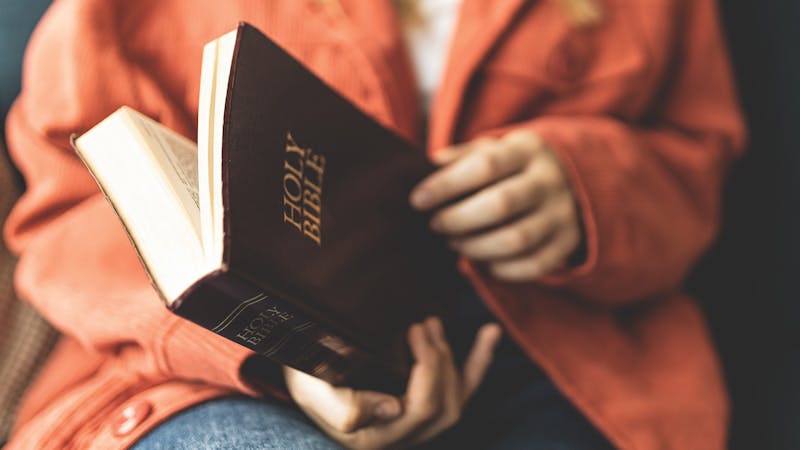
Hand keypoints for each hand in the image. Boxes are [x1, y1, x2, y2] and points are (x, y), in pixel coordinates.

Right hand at [284, 318, 501, 449]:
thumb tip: (394, 408)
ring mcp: (413, 423)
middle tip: (423, 322)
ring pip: (457, 400)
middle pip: (445, 405)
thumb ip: (347, 408)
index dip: (428, 368)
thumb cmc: (304, 379)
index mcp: (376, 437)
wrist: (300, 372)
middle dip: (441, 360)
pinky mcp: (420, 404)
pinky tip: (491, 332)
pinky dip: (479, 361)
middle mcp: (400, 436)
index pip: (422, 408)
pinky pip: (461, 390)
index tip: (413, 328)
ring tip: (435, 322)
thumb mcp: (313, 391)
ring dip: (456, 358)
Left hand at [410, 130, 581, 280]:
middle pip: (501, 204)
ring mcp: (562, 213)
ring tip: (455, 244)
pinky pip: (535, 265)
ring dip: (476, 247)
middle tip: (435, 225)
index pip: (485, 165)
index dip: (447, 185)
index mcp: (526, 150)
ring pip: (517, 240)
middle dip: (459, 219)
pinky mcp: (568, 242)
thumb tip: (426, 167)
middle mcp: (549, 181)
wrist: (572, 176)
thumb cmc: (513, 165)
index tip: (417, 200)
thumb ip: (460, 157)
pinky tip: (485, 263)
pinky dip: (504, 270)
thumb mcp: (492, 149)